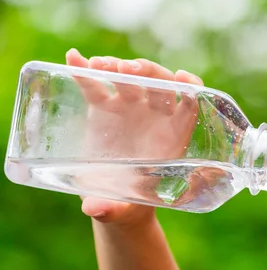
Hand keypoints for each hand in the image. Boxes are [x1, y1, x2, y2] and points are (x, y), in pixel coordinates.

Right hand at [66, 49, 202, 225]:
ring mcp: (129, 108)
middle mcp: (154, 116)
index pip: (190, 103)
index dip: (190, 86)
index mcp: (172, 136)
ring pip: (128, 79)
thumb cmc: (128, 204)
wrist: (112, 200)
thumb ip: (113, 209)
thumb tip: (95, 210)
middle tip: (128, 71)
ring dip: (116, 67)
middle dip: (148, 73)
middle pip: (159, 84)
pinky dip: (85, 71)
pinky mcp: (104, 107)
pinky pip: (96, 85)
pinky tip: (72, 59)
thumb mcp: (122, 209)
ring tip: (99, 66)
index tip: (183, 77)